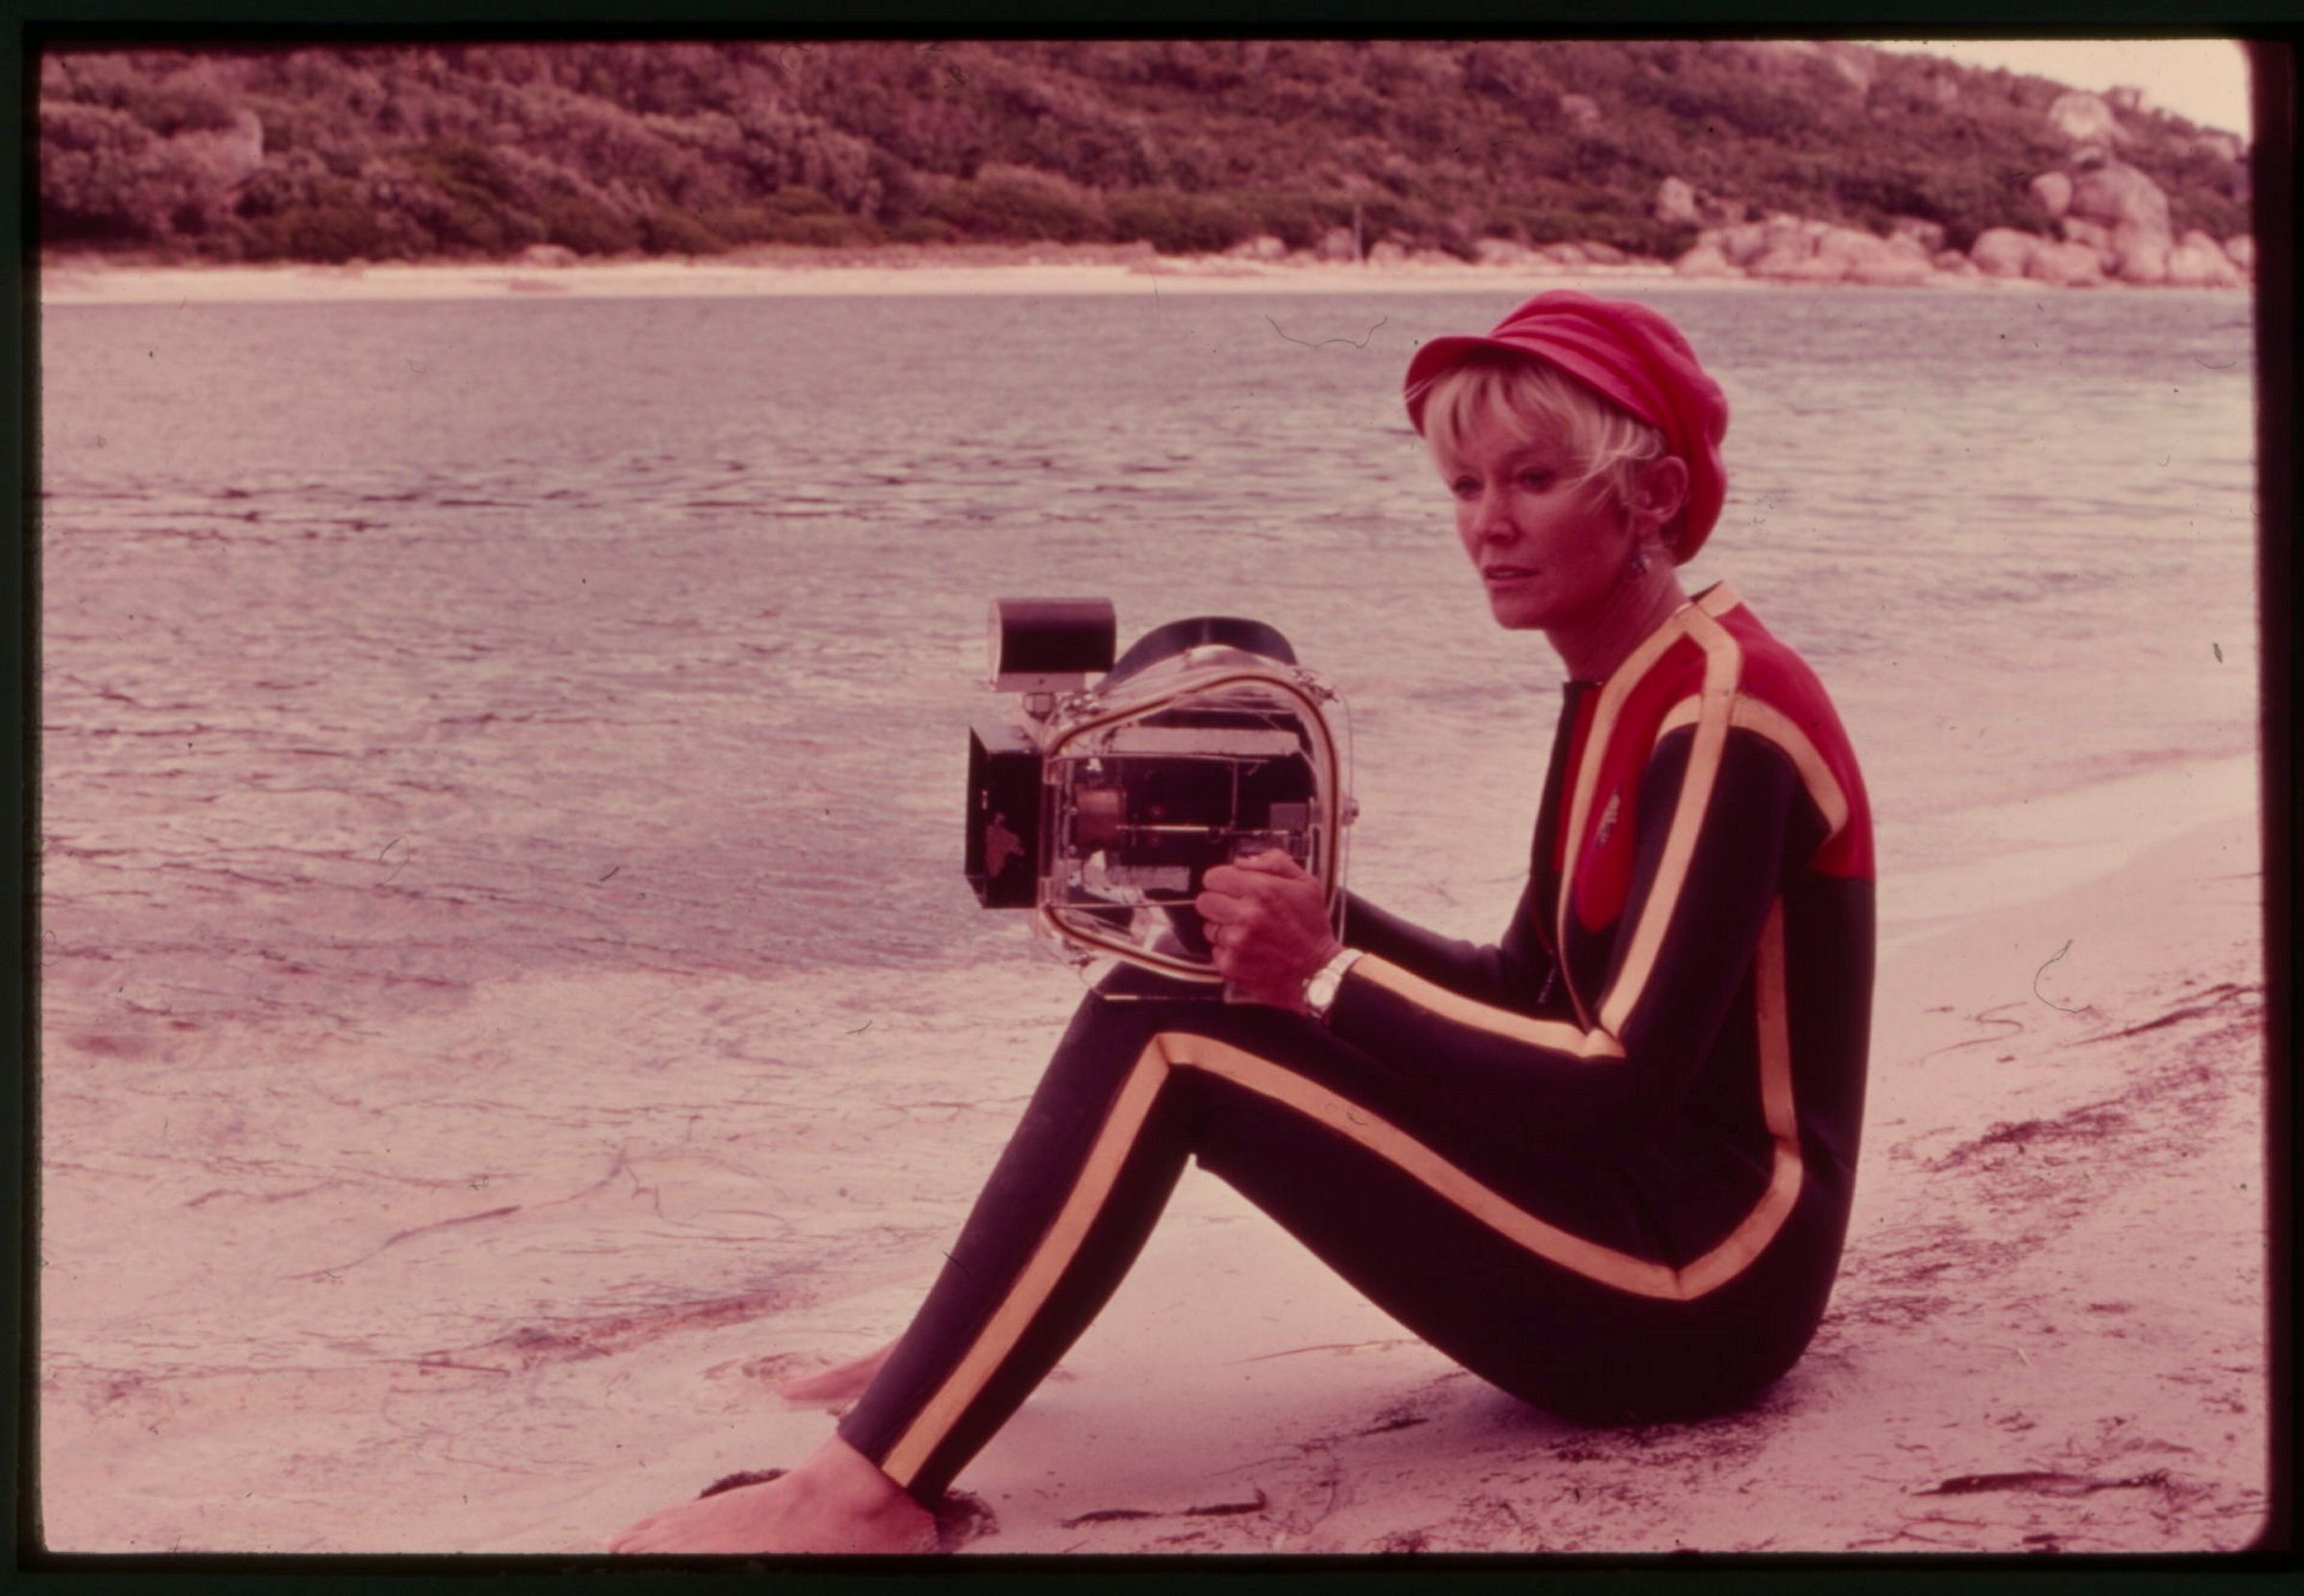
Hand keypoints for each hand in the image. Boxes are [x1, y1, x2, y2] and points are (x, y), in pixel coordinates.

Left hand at [1194, 849, 1341, 1011]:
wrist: (1318, 972)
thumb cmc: (1312, 929)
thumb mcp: (1306, 884)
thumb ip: (1275, 863)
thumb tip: (1242, 861)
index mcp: (1262, 890)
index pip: (1214, 877)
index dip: (1223, 881)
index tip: (1231, 887)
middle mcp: (1246, 915)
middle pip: (1204, 901)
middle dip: (1219, 903)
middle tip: (1237, 910)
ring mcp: (1236, 942)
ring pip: (1209, 927)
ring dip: (1224, 929)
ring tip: (1249, 934)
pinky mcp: (1231, 965)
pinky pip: (1215, 951)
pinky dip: (1229, 951)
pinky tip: (1250, 951)